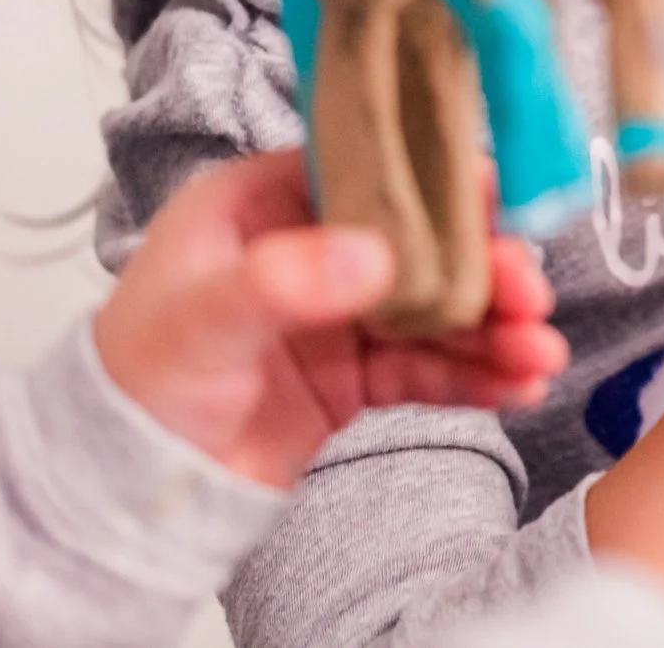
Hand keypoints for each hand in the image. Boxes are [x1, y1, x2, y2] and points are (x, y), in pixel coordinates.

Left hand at [93, 150, 568, 488]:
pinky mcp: (357, 374)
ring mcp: (340, 314)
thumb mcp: (198, 319)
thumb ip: (281, 281)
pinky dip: (478, 373)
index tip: (498, 199)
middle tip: (528, 294)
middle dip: (485, 267)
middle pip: (422, 241)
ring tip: (538, 354)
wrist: (125, 491)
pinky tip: (519, 383)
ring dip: (494, 327)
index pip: (368, 173)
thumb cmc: (134, 383)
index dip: (438, 182)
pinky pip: (431, 365)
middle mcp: (311, 248)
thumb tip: (374, 255)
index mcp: (263, 203)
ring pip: (439, 307)